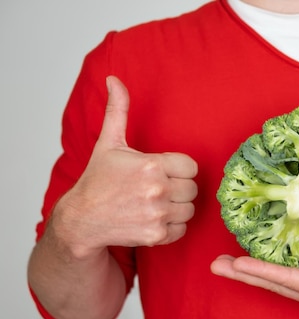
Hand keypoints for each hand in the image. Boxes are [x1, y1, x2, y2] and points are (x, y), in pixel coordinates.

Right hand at [55, 76, 198, 256]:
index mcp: (151, 164)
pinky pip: (182, 230)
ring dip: (176, 208)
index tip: (163, 172)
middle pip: (192, 189)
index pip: (191, 167)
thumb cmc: (97, 180)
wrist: (82, 220)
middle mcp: (157, 190)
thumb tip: (114, 79)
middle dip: (178, 188)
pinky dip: (172, 227)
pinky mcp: (157, 235)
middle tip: (157, 189)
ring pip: (189, 210)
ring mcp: (157, 214)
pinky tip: (153, 219)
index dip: (178, 170)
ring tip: (155, 204)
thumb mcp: (109, 143)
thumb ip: (118, 111)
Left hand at [210, 247, 298, 312]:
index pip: (294, 280)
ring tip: (221, 264)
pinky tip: (244, 263)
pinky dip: (261, 271)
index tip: (241, 264)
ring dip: (247, 275)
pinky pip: (281, 279)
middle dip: (245, 276)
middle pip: (276, 285)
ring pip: (275, 283)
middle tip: (217, 266)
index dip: (267, 272)